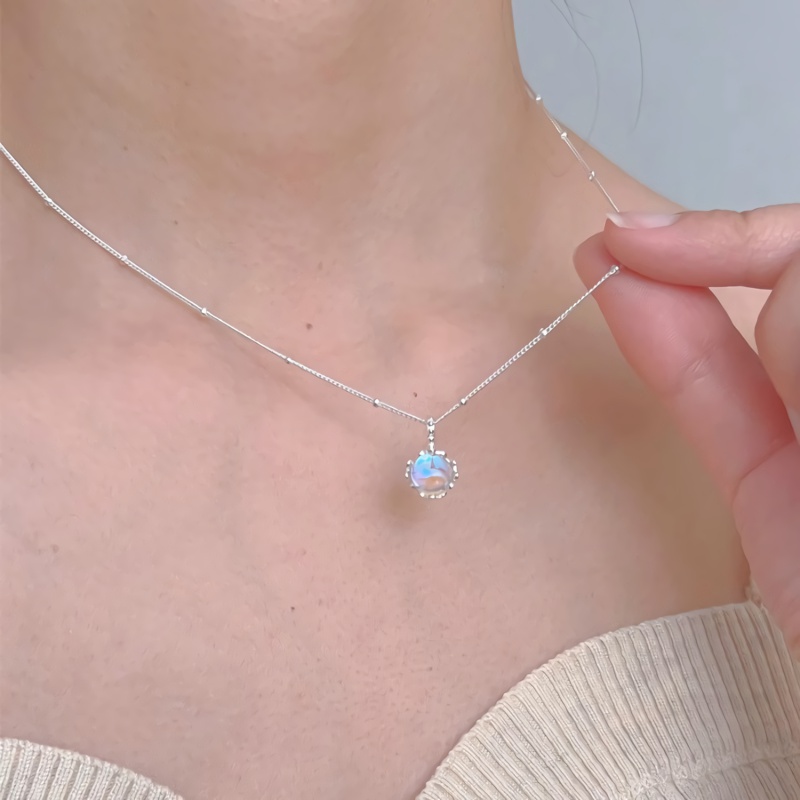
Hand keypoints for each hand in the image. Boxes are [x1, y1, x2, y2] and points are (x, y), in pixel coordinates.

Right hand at [573, 206, 799, 656]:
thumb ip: (795, 279)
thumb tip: (693, 240)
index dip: (735, 233)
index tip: (648, 232)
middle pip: (776, 296)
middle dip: (701, 254)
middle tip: (621, 237)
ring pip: (735, 348)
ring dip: (661, 296)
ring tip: (595, 257)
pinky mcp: (769, 494)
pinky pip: (714, 407)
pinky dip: (662, 351)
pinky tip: (616, 302)